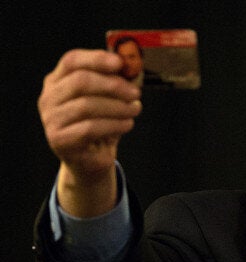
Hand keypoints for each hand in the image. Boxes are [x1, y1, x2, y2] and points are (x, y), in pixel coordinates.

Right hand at [38, 49, 141, 215]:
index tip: (120, 63)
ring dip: (118, 107)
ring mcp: (51, 119)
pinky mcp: (59, 140)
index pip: (72, 60)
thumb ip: (117, 79)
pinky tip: (127, 124)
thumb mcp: (108, 98)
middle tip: (135, 93)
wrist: (93, 157)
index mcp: (58, 80)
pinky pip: (90, 128)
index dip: (97, 59)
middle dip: (113, 86)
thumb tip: (132, 66)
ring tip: (135, 110)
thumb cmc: (101, 122)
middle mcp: (49, 97)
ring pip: (87, 106)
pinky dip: (114, 125)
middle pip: (80, 81)